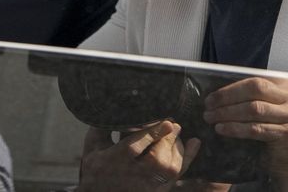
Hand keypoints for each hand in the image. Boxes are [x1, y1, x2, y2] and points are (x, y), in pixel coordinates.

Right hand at [78, 121, 200, 191]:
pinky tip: (194, 143)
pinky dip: (187, 158)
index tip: (167, 122)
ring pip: (168, 169)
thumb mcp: (92, 146)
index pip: (136, 146)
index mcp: (114, 161)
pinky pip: (177, 176)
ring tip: (175, 133)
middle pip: (155, 159)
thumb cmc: (94, 169)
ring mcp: (146, 186)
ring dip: (176, 148)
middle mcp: (132, 175)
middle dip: (167, 139)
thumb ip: (103, 126)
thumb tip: (113, 104)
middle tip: (173, 123)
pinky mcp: (156, 190)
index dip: (153, 134)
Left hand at [203, 77, 287, 190]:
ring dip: (228, 113)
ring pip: (254, 109)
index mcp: (286, 87)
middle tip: (208, 107)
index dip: (229, 89)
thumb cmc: (273, 135)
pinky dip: (236, 128)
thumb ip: (250, 98)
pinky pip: (257, 128)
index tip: (211, 97)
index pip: (253, 81)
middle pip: (255, 90)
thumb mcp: (265, 110)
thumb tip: (217, 94)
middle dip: (227, 98)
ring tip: (211, 118)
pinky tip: (222, 129)